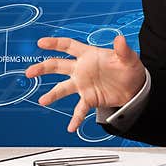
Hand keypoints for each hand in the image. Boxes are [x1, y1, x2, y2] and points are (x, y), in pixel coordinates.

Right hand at [25, 34, 146, 133]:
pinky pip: (79, 109)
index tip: (41, 43)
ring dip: (52, 95)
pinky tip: (71, 127)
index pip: (69, 46)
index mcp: (89, 55)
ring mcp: (83, 84)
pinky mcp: (89, 99)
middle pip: (58, 66)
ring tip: (43, 101)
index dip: (55, 43)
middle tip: (30, 72)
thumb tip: (120, 38)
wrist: (135, 87)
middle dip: (43, 68)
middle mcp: (82, 69)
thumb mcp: (128, 58)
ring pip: (63, 89)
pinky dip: (75, 118)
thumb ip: (123, 49)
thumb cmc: (129, 68)